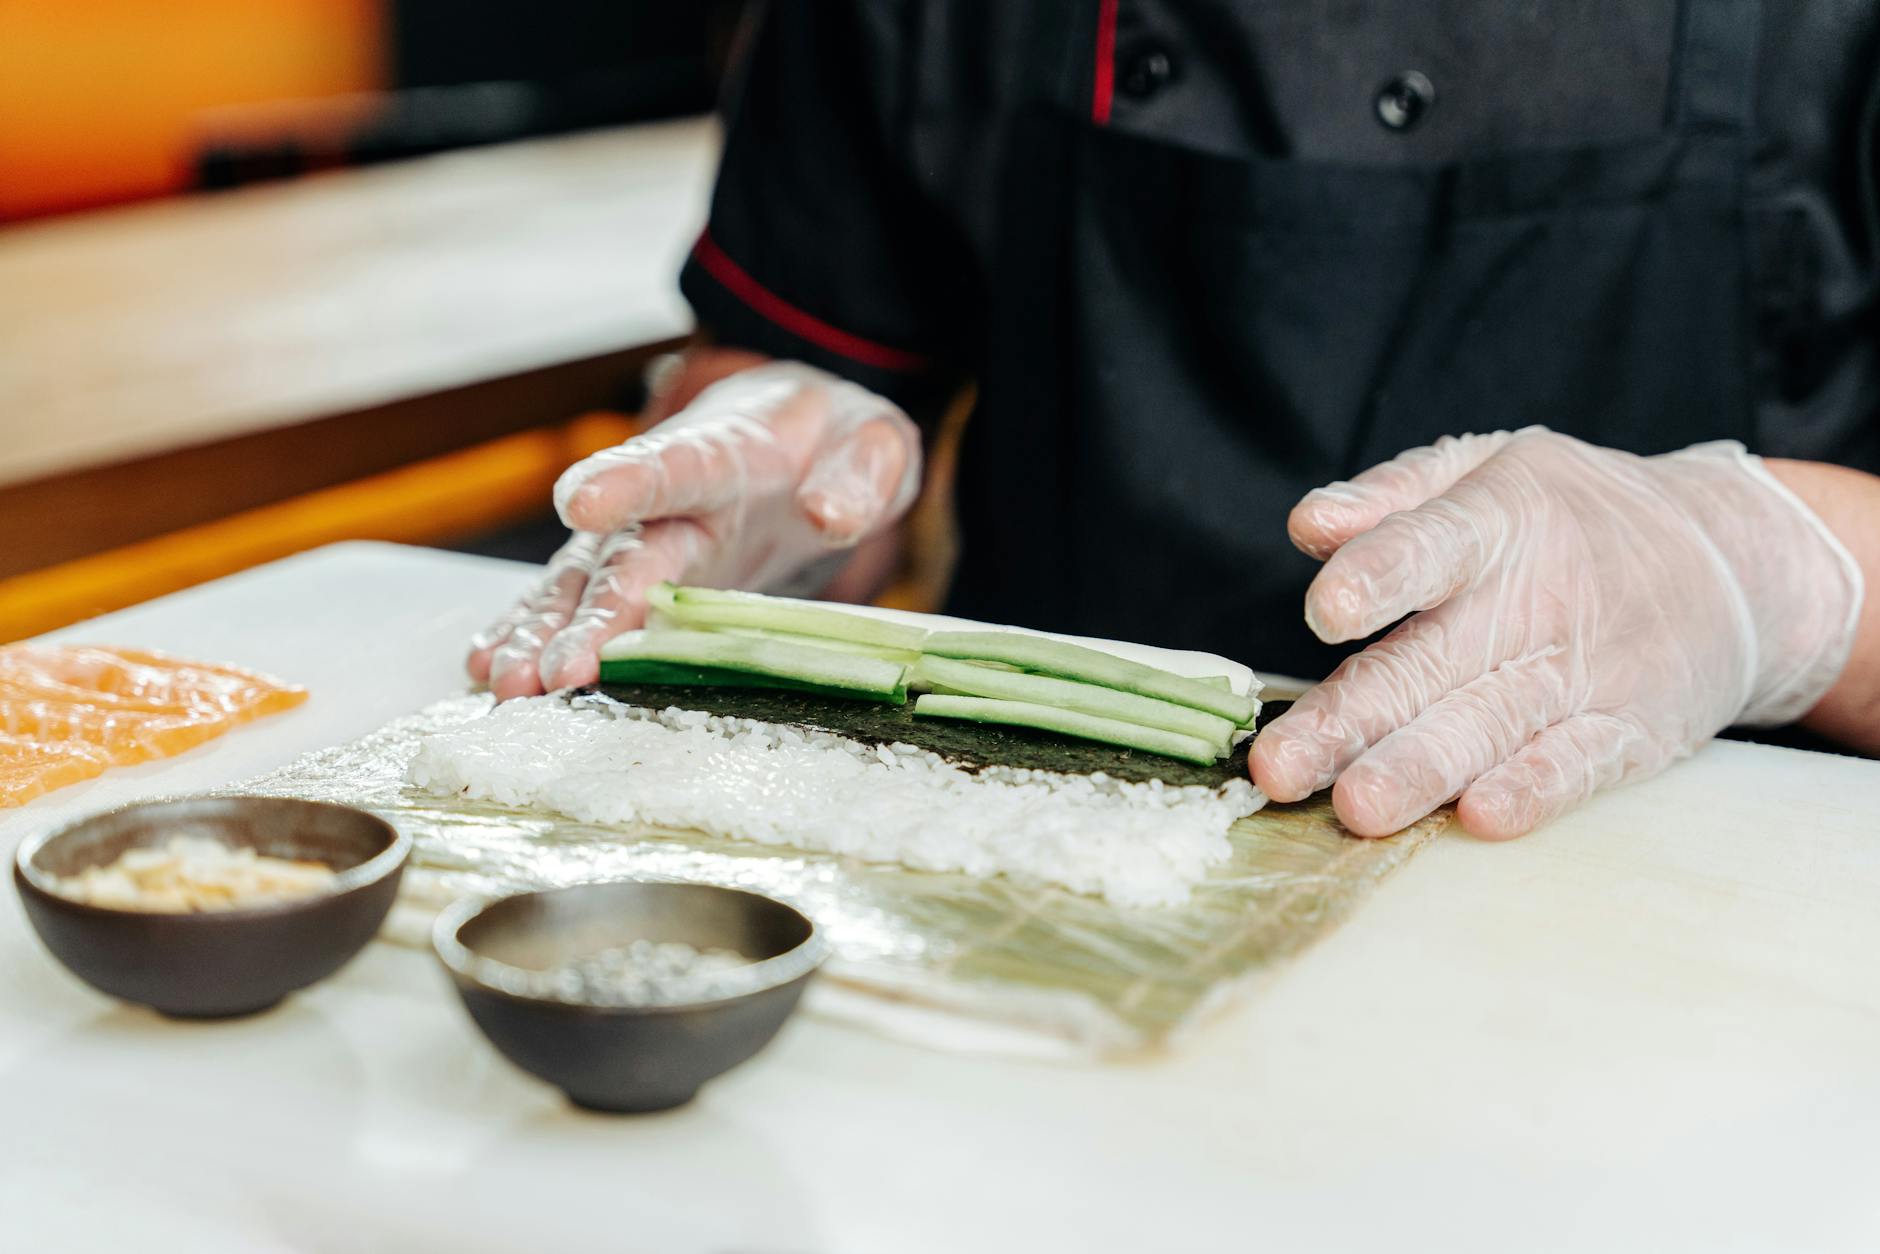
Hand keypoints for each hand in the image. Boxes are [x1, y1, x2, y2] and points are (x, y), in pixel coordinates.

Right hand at [466, 362, 920, 698]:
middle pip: (618, 554)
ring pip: (579, 584)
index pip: (675, 465)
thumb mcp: (876, 443)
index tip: (582, 500)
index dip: (627, 481)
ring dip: (539, 633)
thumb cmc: (837, 438)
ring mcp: (641, 537)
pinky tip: (487, 667)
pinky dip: (530, 631)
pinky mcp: (632, 572)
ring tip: (504, 685)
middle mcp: (667, 499)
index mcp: (726, 453)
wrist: (801, 429)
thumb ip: (858, 475)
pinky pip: (571, 601)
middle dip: (582, 615)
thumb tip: (826, 511)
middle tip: (546, 673)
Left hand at [1250, 429, 1862, 838]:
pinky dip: (1534, 790)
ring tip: (1357, 808)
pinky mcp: (1628, 732)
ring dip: (1421, 770)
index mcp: (1491, 525)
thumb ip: (1392, 497)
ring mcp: (1582, 672)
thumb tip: (1307, 524)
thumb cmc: (1569, 516)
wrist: (1733, 560)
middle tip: (1278, 770)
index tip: (1326, 610)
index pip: (1431, 546)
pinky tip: (1481, 818)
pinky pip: (1575, 764)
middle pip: (1426, 665)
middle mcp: (1531, 602)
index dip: (1380, 574)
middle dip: (1349, 721)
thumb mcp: (1489, 469)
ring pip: (1487, 725)